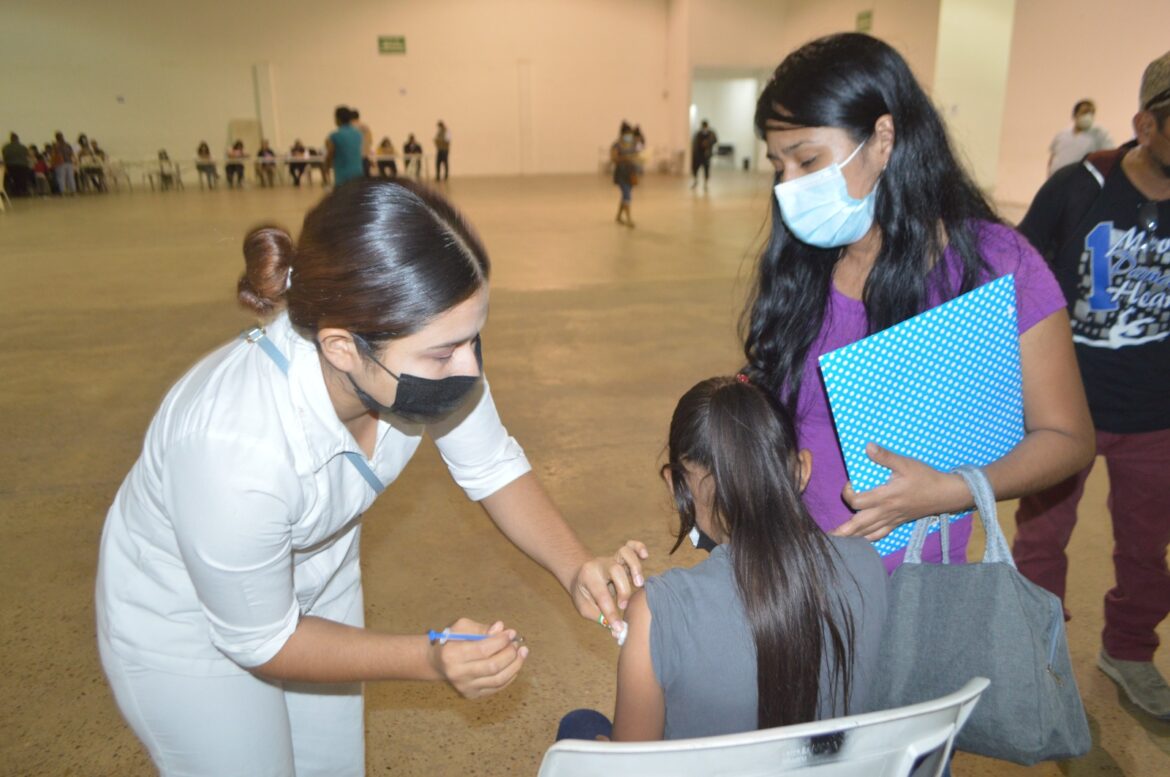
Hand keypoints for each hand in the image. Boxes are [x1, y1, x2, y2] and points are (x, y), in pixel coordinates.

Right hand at [427, 618, 527, 699]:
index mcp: (452, 655)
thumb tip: (501, 628)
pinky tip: (515, 664)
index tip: (511, 633)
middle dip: (510, 654)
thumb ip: (482, 628)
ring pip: (498, 679)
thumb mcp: (462, 628)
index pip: (483, 650)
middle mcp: (458, 674)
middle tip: (517, 644)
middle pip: (493, 666)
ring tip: (522, 653)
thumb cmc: (452, 640)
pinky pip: (497, 687)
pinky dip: (510, 675)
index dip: (501, 641)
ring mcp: (465, 687)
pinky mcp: (472, 694)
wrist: (438, 663)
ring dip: (515, 665)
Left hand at [571, 540, 648, 635]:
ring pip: (624, 554)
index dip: (612, 613)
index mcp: (588, 577)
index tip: (619, 628)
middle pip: (615, 571)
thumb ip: (601, 618)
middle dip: (623, 590)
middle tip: (623, 605)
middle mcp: (601, 565)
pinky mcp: (620, 556)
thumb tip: (619, 633)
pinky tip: (645, 556)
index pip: (602, 595)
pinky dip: (639, 548)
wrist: (579, 575)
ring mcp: (611, 558)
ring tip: (639, 584)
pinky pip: (631, 546)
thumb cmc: (584, 594)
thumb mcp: (585, 608)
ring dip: (635, 568)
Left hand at [833, 444, 968, 539]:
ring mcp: (891, 520)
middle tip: (828, 536)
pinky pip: (880, 535)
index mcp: (885, 497)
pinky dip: (868, 539)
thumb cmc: (924, 478)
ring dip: (853, 538)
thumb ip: (885, 457)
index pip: (858, 502)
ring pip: (868, 533)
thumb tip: (867, 447)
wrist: (945, 494)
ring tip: (839, 542)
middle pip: (859, 525)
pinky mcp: (897, 523)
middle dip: (843, 531)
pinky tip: (860, 541)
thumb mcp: (905, 463)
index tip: (849, 484)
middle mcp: (886, 512)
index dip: (848, 494)